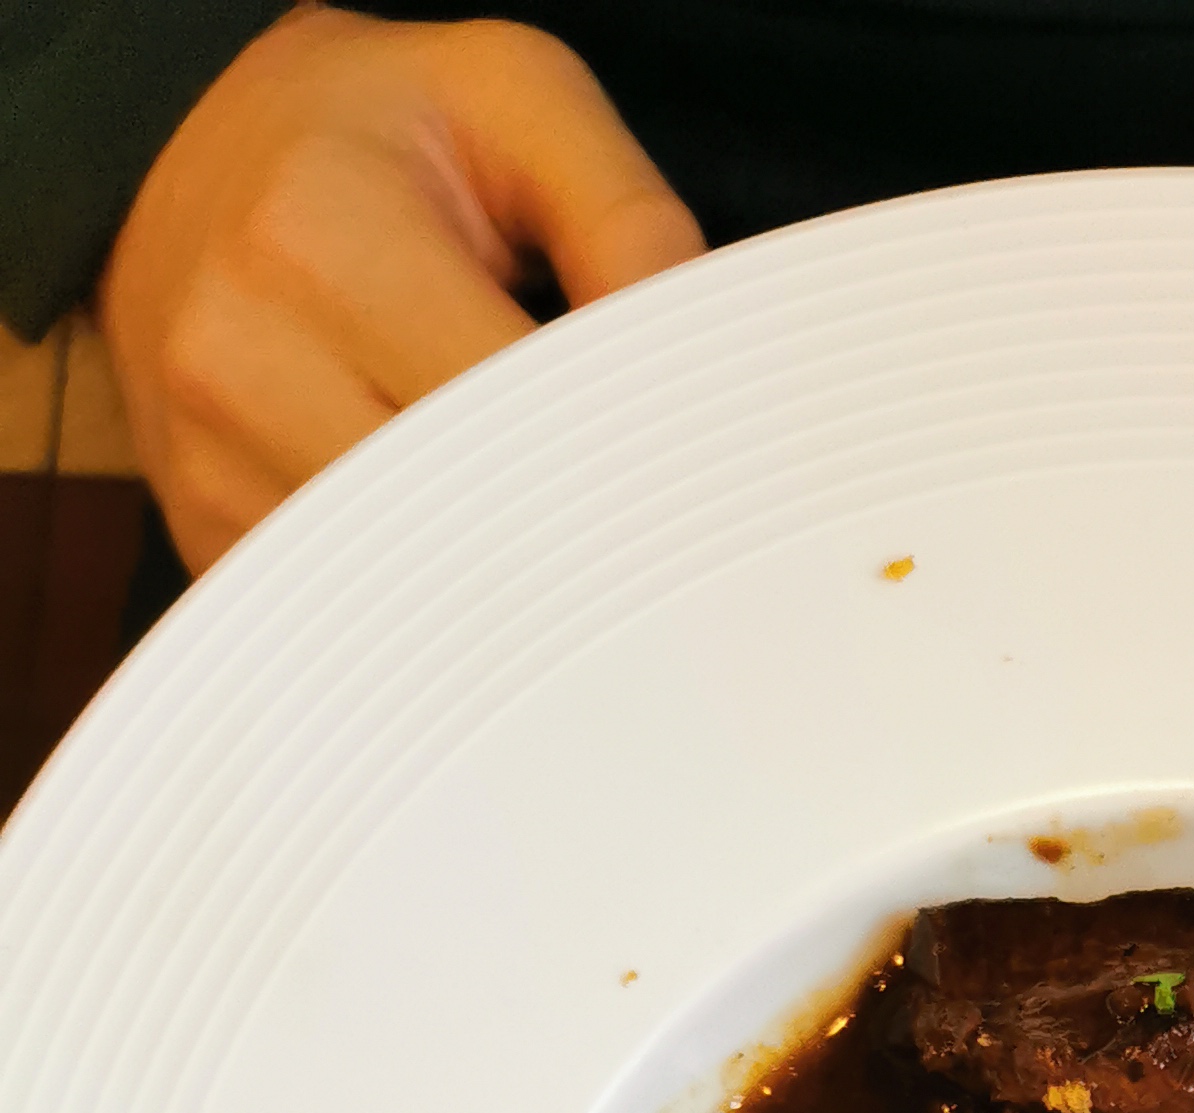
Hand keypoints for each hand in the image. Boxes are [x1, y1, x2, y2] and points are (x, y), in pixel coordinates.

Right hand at [98, 8, 701, 571]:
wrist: (189, 164)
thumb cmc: (369, 135)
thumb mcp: (513, 100)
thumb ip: (627, 219)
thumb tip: (697, 369)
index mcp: (322, 235)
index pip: (517, 415)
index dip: (616, 459)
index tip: (686, 477)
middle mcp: (241, 359)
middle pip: (469, 527)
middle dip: (572, 537)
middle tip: (646, 531)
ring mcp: (208, 467)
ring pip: (418, 599)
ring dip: (510, 589)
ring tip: (555, 531)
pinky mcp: (208, 541)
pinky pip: (357, 624)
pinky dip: (437, 614)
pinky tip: (471, 563)